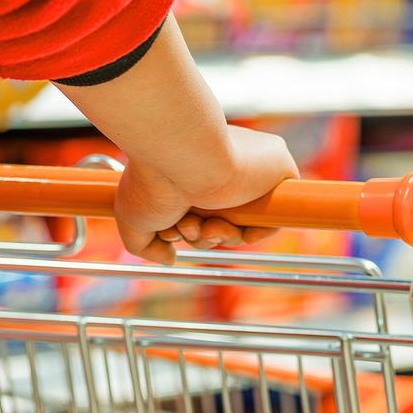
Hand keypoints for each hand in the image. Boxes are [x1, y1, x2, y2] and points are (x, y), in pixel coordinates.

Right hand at [114, 125, 298, 263]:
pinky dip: (256, 232)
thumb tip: (169, 258)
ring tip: (200, 224)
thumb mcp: (134, 218)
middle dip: (201, 236)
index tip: (171, 231)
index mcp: (194, 171)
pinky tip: (233, 228)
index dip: (187, 231)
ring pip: (244, 224)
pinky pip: (275, 216)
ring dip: (220, 237)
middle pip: (220, 222)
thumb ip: (146, 245)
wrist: (183, 155)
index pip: (200, 213)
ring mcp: (250, 170)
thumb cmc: (153, 180)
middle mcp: (222, 168)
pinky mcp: (278, 169)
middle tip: (185, 227)